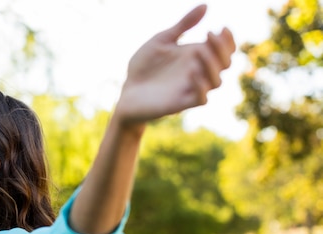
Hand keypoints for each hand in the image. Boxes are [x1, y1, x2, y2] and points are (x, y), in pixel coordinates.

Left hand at [116, 4, 235, 123]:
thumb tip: (206, 6)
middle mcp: (198, 73)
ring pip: (216, 82)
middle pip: (225, 64)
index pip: (224, 49)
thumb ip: (183, 25)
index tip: (222, 28)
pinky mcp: (180, 103)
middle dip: (222, 49)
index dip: (228, 39)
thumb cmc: (144, 67)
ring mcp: (190, 88)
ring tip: (199, 52)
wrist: (126, 92)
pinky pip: (201, 98)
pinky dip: (201, 86)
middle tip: (208, 35)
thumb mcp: (162, 40)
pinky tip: (192, 72)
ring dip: (212, 66)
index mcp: (195, 57)